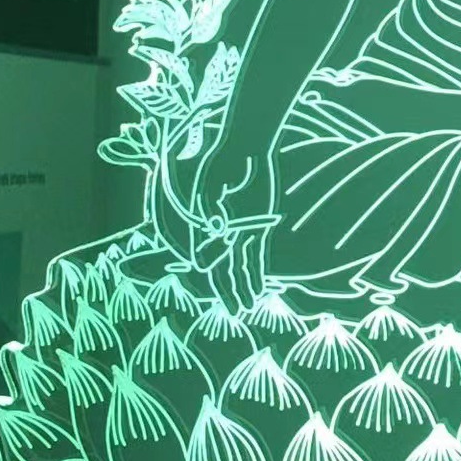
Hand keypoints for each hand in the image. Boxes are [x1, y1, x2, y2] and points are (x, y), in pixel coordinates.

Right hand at [193, 139, 276, 314]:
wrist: (245, 148)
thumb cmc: (225, 162)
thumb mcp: (213, 183)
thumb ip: (210, 206)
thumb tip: (215, 228)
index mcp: (204, 223)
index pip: (203, 249)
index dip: (205, 258)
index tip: (204, 269)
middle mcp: (220, 233)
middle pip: (222, 267)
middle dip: (227, 290)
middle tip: (233, 312)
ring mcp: (239, 232)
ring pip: (240, 267)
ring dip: (243, 288)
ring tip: (245, 309)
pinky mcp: (256, 229)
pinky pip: (256, 256)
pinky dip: (256, 274)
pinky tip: (257, 292)